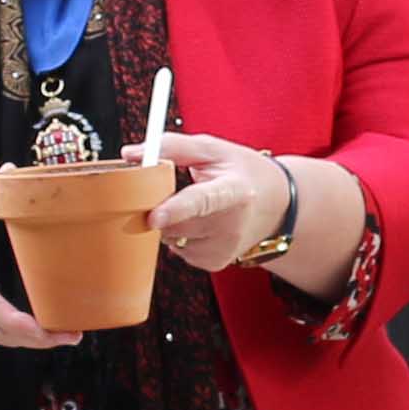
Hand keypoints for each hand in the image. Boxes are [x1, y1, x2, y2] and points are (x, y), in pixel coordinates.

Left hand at [142, 130, 292, 272]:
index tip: (154, 216)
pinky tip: (200, 224)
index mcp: (234, 190)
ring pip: (171, 238)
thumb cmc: (241, 172)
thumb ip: (172, 147)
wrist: (276, 204)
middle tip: (171, 191)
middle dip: (160, 208)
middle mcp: (232, 224)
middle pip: (176, 224)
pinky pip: (178, 250)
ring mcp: (224, 248)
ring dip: (171, 223)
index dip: (176, 210)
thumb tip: (132, 153)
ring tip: (195, 207)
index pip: (202, 201)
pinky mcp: (215, 263)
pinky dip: (180, 236)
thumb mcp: (213, 150)